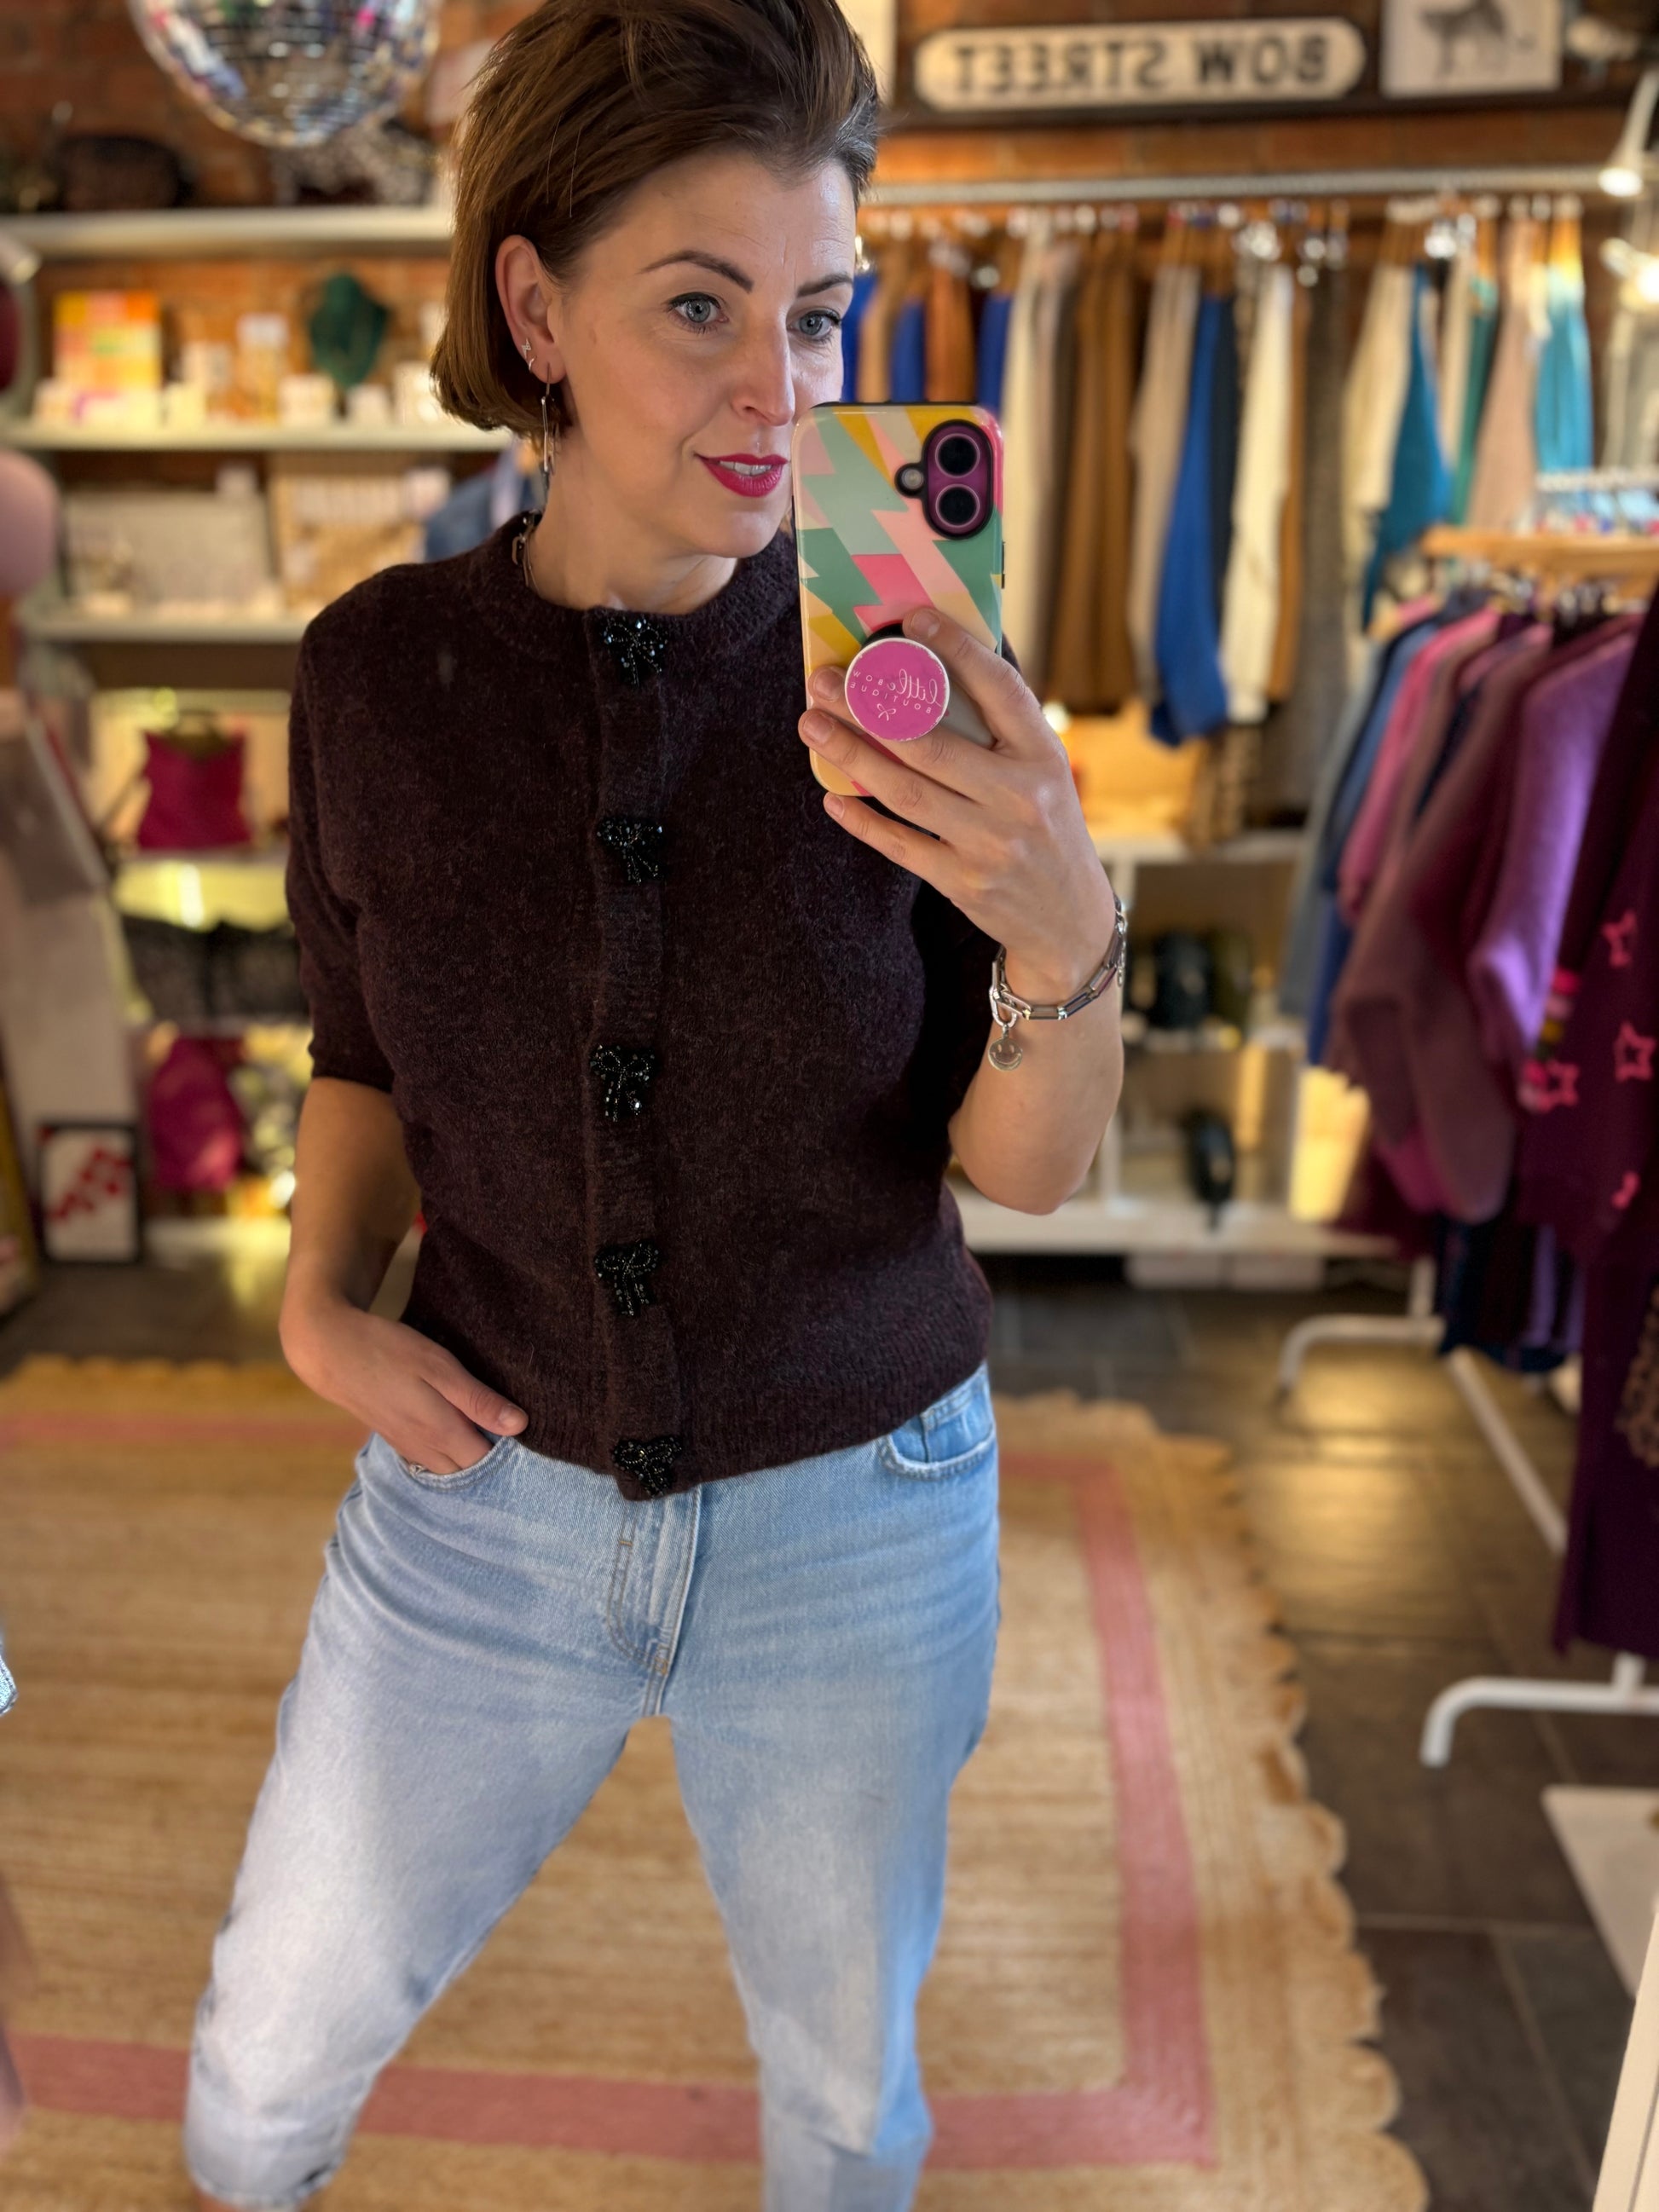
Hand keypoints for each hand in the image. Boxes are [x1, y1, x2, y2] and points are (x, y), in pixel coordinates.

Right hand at [280, 1298, 526, 1473]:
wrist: (330, 1350)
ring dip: (471, 1460)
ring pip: (449, 1469)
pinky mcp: (396, 1437)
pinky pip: (430, 1459)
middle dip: (495, 1464)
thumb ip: (478, 1400)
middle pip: (470, 1473)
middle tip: (519, 1442)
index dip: (513, 1456)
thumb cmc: (389, 1352)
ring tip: (494, 1439)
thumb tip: (519, 1426)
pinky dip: (449, 1454)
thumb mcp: (439, 1367)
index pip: (488, 1464)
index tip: (534, 1441)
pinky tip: (460, 1435)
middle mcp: (425, 1449)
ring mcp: (407, 1446)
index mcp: (442, 1433)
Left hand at [799, 607, 1115, 1000]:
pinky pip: (899, 843)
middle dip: (867, 706)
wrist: (1070, 923)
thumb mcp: (1046, 777)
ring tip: (813, 725)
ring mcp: (990, 843)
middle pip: (929, 742)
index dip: (956, 649)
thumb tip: (935, 673)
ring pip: (905, 790)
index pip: (999, 690)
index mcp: (1044, 758)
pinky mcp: (963, 882)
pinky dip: (862, 820)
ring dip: (851, 754)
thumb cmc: (1047, 834)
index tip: (913, 618)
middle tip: (823, 680)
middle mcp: (1020, 798)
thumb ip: (1002, 735)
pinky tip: (832, 797)